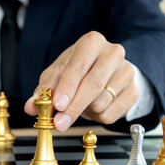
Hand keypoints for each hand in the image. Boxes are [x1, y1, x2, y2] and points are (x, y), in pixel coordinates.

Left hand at [24, 31, 138, 130]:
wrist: (108, 71)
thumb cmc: (80, 69)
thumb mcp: (59, 73)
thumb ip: (45, 89)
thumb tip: (31, 107)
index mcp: (92, 42)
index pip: (78, 66)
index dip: (67, 88)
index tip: (57, 105)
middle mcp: (113, 53)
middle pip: (93, 85)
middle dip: (74, 107)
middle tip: (60, 123)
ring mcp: (127, 72)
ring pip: (101, 103)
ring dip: (85, 111)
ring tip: (82, 102)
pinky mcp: (133, 91)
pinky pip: (111, 115)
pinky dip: (96, 117)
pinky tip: (94, 107)